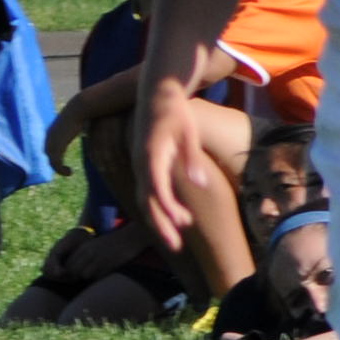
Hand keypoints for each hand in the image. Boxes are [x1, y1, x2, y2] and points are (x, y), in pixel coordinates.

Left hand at [43, 112, 85, 172]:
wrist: (78, 109)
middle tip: (63, 169)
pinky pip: (56, 163)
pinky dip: (61, 170)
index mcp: (52, 131)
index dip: (53, 154)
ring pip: (51, 161)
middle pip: (47, 153)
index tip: (61, 161)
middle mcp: (49, 137)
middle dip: (54, 162)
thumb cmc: (81, 113)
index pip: (47, 146)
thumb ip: (75, 127)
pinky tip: (70, 172)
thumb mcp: (76, 121)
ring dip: (59, 169)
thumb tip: (82, 129)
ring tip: (69, 172)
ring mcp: (52, 142)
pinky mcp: (58, 147)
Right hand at [133, 78, 219, 256]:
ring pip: (145, 200)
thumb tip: (200, 183)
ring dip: (160, 221)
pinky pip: (147, 192)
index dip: (167, 208)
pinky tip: (175, 217)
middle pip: (147, 201)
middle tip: (177, 247)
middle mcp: (141, 163)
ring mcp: (140, 165)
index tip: (182, 224)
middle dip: (161, 225)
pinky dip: (159, 208)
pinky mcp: (143, 165)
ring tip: (178, 240)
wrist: (157, 92)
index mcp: (151, 155)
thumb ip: (193, 159)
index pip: (156, 188)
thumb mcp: (189, 132)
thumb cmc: (176, 111)